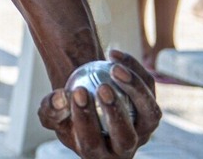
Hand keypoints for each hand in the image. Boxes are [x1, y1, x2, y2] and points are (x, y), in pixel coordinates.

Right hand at [37, 50, 159, 157]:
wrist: (89, 101)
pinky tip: (112, 54)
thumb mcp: (52, 115)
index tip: (77, 92)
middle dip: (116, 113)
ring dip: (136, 90)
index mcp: (97, 153)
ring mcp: (144, 129)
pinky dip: (134, 69)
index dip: (85, 118)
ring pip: (150, 115)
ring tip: (114, 68)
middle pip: (127, 136)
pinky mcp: (152, 107)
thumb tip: (61, 97)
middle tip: (103, 87)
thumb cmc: (67, 112)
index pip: (92, 141)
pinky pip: (149, 88)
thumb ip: (51, 110)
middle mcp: (125, 146)